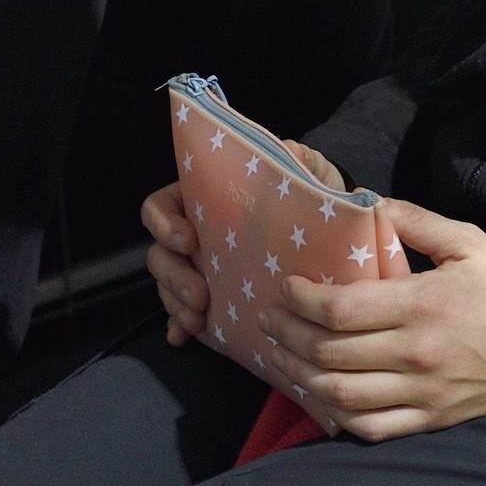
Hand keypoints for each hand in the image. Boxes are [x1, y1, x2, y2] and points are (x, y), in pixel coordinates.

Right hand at [141, 141, 344, 348]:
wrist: (327, 238)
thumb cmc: (308, 197)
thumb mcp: (309, 171)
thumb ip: (297, 158)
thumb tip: (290, 150)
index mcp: (203, 199)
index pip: (161, 206)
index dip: (163, 223)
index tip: (188, 239)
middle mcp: (192, 234)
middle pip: (158, 253)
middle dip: (173, 275)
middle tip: (201, 294)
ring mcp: (196, 268)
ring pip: (166, 285)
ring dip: (176, 303)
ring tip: (200, 317)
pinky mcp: (206, 299)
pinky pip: (180, 314)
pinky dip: (179, 325)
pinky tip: (185, 335)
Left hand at [257, 198, 485, 441]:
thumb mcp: (469, 242)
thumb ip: (417, 222)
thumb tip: (369, 204)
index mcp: (423, 305)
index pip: (341, 309)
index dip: (302, 299)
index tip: (285, 286)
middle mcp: (415, 354)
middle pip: (329, 354)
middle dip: (287, 334)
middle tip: (268, 317)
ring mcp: (421, 393)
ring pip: (340, 396)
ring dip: (300, 376)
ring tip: (280, 355)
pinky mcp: (430, 419)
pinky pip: (370, 427)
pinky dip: (335, 416)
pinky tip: (319, 397)